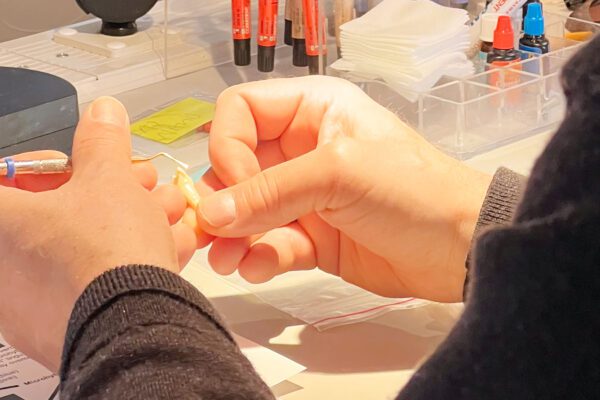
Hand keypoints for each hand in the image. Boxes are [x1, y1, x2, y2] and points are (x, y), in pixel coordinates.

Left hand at [0, 97, 195, 371]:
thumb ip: (102, 142)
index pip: (7, 179)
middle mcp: (3, 268)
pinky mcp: (63, 327)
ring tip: (170, 215)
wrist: (136, 329)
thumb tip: (103, 113)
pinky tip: (169, 248)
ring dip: (130, 223)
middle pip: (55, 214)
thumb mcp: (110, 181)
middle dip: (110, 191)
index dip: (52, 164)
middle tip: (143, 184)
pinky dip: (128, 262)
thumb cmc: (107, 255)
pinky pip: (93, 282)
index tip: (84, 165)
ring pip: (83, 248)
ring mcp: (30, 303)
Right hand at [195, 77, 490, 302]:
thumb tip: (212, 213)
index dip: (228, 148)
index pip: (240, 114)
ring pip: (248, 212)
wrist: (461, 248)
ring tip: (228, 261)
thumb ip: (271, 192)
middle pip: (235, 167)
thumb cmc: (416, 191)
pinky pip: (270, 244)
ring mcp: (306, 196)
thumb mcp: (339, 175)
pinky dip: (259, 257)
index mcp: (311, 111)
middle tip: (211, 235)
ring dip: (233, 237)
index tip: (237, 187)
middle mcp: (302, 149)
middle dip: (222, 202)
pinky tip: (260, 267)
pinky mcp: (312, 237)